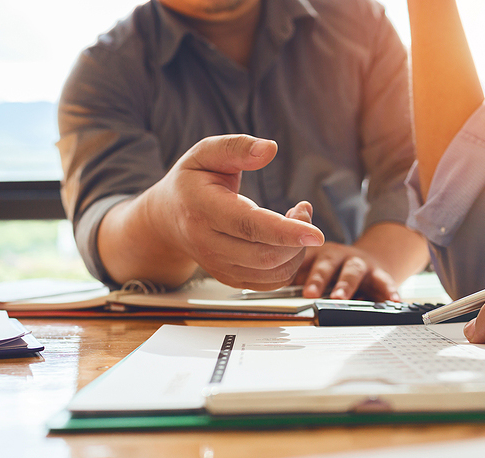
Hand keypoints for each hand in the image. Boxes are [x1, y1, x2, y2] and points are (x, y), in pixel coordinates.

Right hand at [140, 135, 324, 289]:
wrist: (167, 218)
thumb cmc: (190, 182)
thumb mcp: (206, 153)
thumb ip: (237, 147)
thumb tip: (269, 149)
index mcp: (203, 209)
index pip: (248, 225)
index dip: (285, 231)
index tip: (316, 234)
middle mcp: (208, 243)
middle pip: (265, 255)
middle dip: (298, 236)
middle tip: (303, 210)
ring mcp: (218, 265)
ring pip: (272, 272)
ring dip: (297, 250)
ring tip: (295, 223)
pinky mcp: (230, 278)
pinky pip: (270, 283)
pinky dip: (289, 264)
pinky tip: (286, 241)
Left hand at [292, 243, 400, 301]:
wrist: (368, 262)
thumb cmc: (331, 270)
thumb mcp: (310, 268)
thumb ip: (293, 277)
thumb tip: (266, 289)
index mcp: (316, 253)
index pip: (303, 257)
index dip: (295, 267)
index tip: (286, 280)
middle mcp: (337, 256)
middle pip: (326, 264)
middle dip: (318, 278)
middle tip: (310, 294)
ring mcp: (359, 263)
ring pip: (352, 271)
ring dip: (345, 284)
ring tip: (340, 298)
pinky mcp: (378, 274)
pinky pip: (385, 281)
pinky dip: (388, 291)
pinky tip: (391, 301)